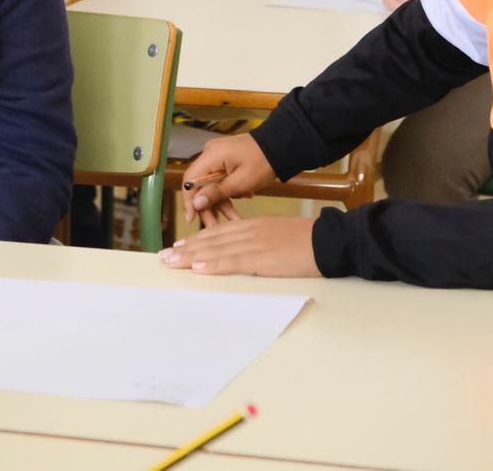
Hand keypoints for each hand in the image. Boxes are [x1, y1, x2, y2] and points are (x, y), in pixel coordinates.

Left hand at [159, 217, 321, 277]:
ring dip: (191, 256)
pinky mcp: (263, 258)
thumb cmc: (308, 240)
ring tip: (171, 261)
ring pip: (216, 249)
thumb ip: (260, 240)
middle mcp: (250, 231)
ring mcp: (255, 244)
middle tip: (164, 256)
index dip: (196, 240)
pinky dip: (213, 264)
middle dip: (186, 248)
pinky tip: (197, 267)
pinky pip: (233, 261)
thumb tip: (247, 251)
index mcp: (254, 225)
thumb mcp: (278, 234)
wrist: (328, 240)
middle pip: (212, 239)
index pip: (218, 232)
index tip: (179, 245)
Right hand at [181, 134, 275, 222]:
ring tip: (235, 218)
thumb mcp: (242, 182)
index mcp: (211, 155)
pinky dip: (229, 191)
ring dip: (222, 202)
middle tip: (215, 226)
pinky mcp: (227, 160)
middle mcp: (211, 154)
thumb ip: (217, 193)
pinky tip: (245, 195)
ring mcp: (218, 156)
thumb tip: (196, 203)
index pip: (190, 180)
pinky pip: (221, 179)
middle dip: (208, 206)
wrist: (283, 145)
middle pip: (200, 185)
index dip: (189, 201)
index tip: (192, 218)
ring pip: (212, 185)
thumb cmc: (265, 161)